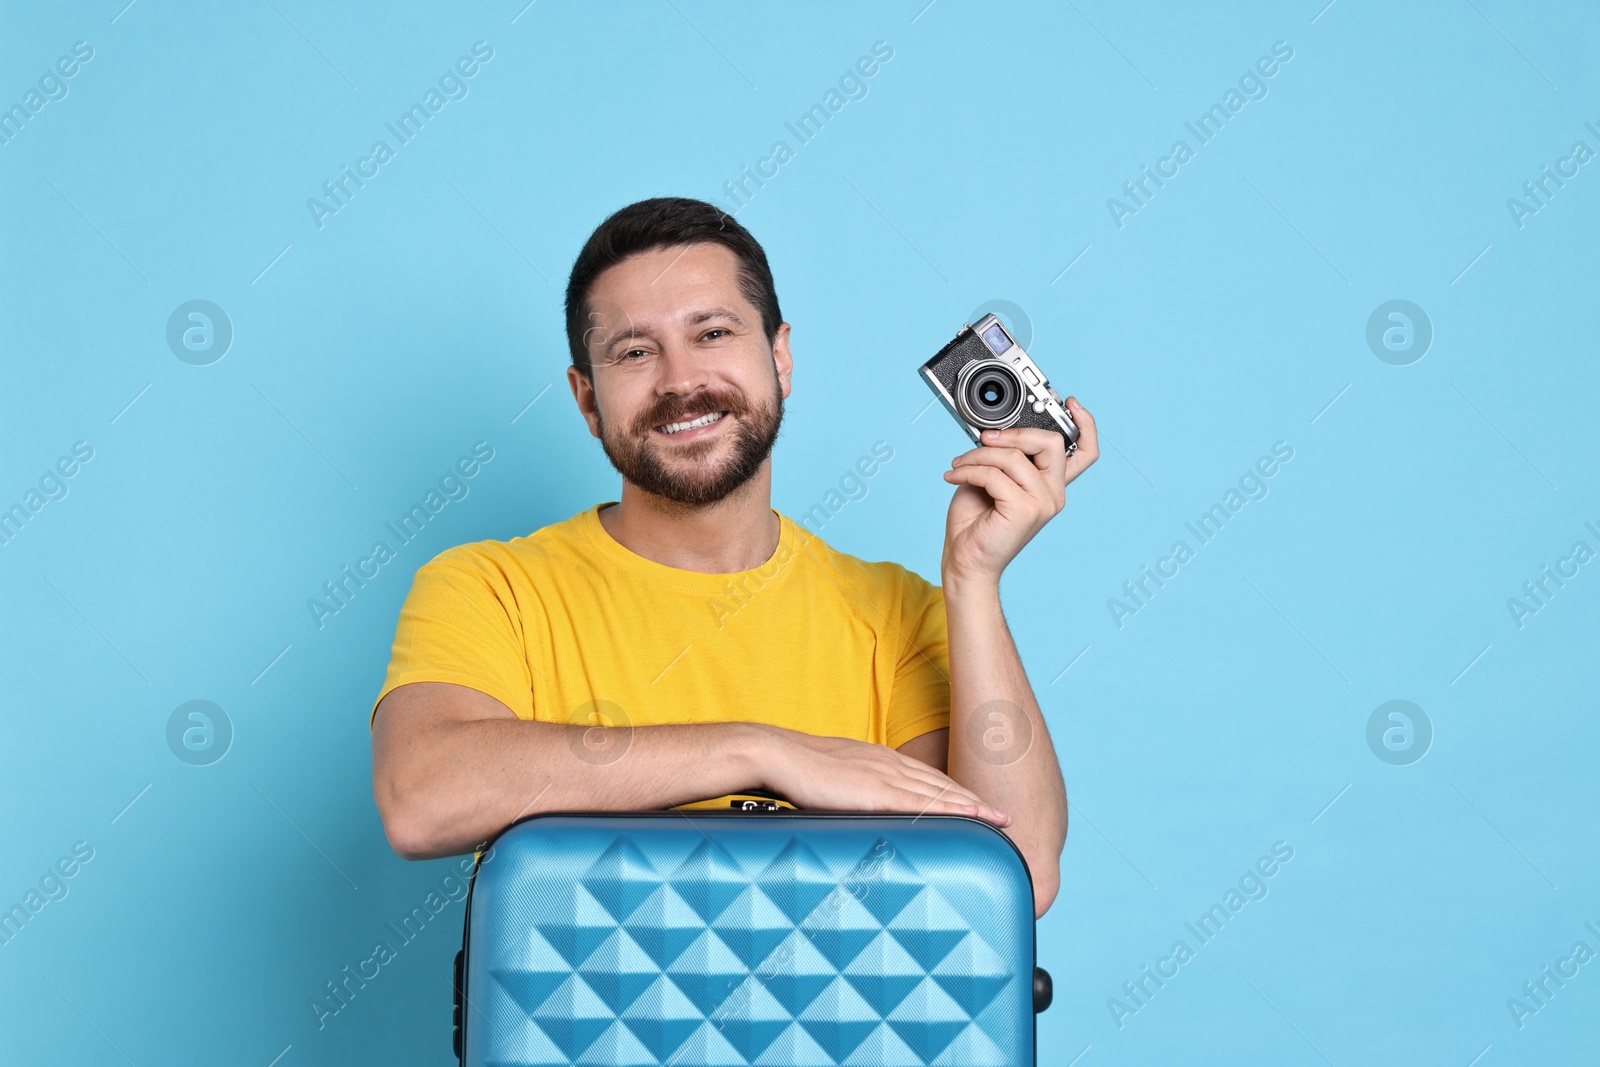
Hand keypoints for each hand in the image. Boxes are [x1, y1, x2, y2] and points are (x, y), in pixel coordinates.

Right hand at [755, 725, 1010, 825]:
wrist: (779, 755)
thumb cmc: (799, 770)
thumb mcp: (836, 778)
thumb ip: (854, 791)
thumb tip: (860, 808)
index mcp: (881, 759)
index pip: (928, 777)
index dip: (956, 792)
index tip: (978, 804)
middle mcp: (890, 764)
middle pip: (942, 784)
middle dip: (975, 801)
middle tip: (1004, 816)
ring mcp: (886, 775)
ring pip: (940, 792)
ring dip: (972, 806)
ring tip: (998, 820)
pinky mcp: (877, 791)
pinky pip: (922, 801)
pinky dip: (950, 809)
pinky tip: (968, 816)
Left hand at [941, 396, 1097, 584]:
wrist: (965, 560)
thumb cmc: (976, 522)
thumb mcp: (992, 478)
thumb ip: (1005, 456)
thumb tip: (996, 430)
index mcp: (1050, 484)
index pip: (1085, 452)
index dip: (1085, 424)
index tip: (1071, 404)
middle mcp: (1053, 494)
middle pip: (1051, 442)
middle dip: (1015, 432)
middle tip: (986, 438)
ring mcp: (1042, 503)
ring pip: (1013, 456)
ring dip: (978, 455)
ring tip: (959, 464)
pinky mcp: (1024, 510)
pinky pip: (994, 474)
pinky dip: (968, 470)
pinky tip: (954, 477)